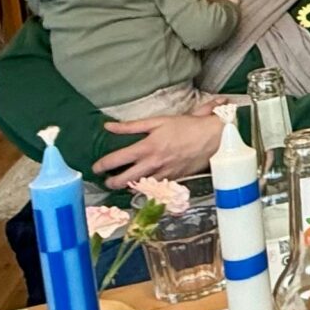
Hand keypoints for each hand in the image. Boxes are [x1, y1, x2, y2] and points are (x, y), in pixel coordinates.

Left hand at [95, 111, 224, 183]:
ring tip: (122, 183)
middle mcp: (152, 164)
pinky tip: (141, 185)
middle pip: (124, 180)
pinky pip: (154, 188)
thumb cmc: (186, 126)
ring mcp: (163, 174)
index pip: (117, 160)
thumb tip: (108, 126)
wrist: (213, 138)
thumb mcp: (157, 121)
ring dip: (127, 187)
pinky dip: (145, 187)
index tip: (96, 168)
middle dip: (111, 183)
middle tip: (107, 181)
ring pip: (138, 187)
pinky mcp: (173, 180)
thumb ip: (131, 126)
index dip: (103, 165)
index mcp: (147, 147)